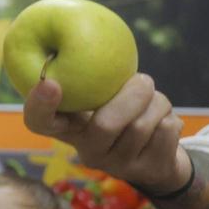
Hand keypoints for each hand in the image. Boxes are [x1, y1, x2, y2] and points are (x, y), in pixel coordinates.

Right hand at [23, 74, 190, 193]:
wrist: (156, 159)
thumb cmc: (122, 112)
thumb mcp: (102, 97)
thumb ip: (93, 78)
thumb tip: (82, 36)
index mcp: (68, 129)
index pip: (38, 122)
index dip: (39, 105)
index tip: (51, 83)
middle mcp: (87, 152)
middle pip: (106, 124)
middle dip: (132, 95)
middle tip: (143, 80)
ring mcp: (117, 166)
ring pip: (142, 126)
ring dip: (157, 103)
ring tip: (156, 99)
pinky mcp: (148, 172)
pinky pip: (164, 133)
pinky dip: (170, 117)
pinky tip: (164, 120)